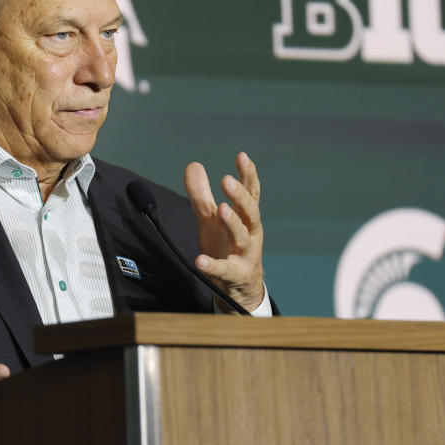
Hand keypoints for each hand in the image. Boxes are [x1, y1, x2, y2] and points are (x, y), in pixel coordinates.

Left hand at [184, 152, 263, 310]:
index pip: (251, 193)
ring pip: (242, 236)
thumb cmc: (226, 246)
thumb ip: (201, 195)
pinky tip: (200, 260)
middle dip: (240, 196)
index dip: (248, 175)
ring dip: (232, 222)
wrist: (239, 287)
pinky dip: (213, 265)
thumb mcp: (210, 219)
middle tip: (226, 180)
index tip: (242, 157)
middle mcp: (250, 233)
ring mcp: (244, 254)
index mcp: (246, 218)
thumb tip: (193, 165)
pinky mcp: (235, 275)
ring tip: (221, 209)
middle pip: (250, 211)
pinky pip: (224, 269)